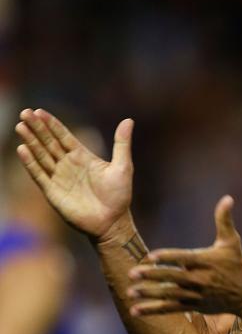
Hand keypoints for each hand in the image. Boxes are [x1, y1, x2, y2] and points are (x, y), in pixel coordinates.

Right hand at [15, 108, 134, 239]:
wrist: (112, 222)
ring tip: (20, 126)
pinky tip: (23, 149)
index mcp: (83, 157)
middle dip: (37, 128)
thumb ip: (122, 143)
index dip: (52, 124)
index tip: (39, 111)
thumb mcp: (123, 166)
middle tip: (25, 113)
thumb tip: (129, 120)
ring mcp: (59, 178)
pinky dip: (31, 163)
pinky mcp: (53, 192)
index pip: (64, 136)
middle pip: (49, 143)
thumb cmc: (119, 195)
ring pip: (42, 156)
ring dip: (31, 141)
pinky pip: (39, 175)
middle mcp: (68, 165)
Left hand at [127, 195, 241, 315]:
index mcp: (206, 261)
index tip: (150, 256)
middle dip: (152, 276)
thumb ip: (224, 220)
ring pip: (169, 295)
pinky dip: (153, 310)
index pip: (183, 258)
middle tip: (132, 273)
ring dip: (149, 294)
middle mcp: (199, 279)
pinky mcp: (192, 306)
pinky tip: (135, 310)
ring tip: (131, 292)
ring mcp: (195, 294)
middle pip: (172, 277)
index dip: (167, 257)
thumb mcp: (231, 241)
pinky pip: (170, 308)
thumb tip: (227, 198)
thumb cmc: (236, 263)